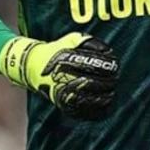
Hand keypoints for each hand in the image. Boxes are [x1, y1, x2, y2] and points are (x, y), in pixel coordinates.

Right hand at [0, 32, 118, 119]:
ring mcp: (62, 91)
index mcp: (68, 58)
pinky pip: (81, 110)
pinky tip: (104, 106)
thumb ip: (90, 42)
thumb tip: (108, 51)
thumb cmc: (57, 49)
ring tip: (111, 93)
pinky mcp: (61, 103)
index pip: (93, 65)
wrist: (34, 65)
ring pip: (88, 99)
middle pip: (93, 82)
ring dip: (103, 98)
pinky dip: (95, 111)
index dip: (108, 67)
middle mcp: (64, 75)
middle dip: (108, 83)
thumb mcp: (72, 39)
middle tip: (115, 80)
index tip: (115, 67)